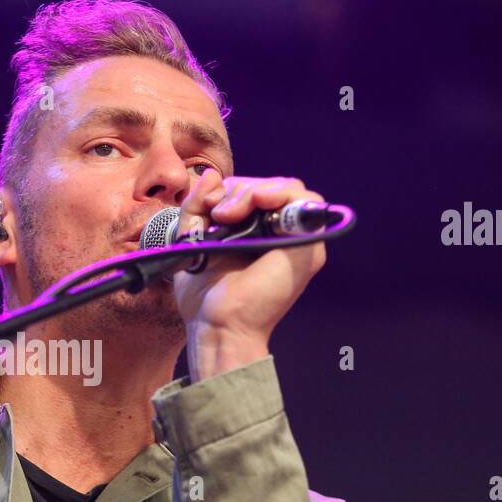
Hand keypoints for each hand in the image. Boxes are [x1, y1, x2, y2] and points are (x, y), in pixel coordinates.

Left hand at [171, 168, 327, 380]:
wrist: (216, 325)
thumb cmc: (204, 295)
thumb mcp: (192, 238)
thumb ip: (198, 205)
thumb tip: (211, 176)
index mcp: (259, 234)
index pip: (255, 191)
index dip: (232, 189)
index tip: (207, 207)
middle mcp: (282, 236)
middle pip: (270, 185)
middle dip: (238, 189)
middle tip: (216, 213)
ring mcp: (299, 241)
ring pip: (287, 188)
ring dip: (252, 191)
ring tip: (227, 215)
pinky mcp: (309, 247)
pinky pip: (307, 200)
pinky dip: (278, 192)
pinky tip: (254, 202)